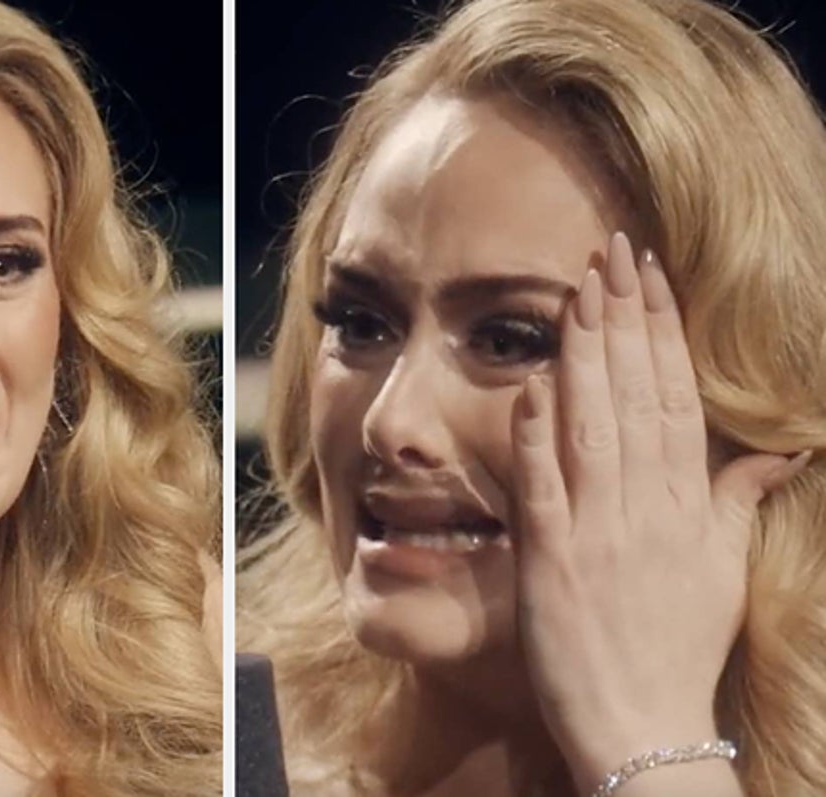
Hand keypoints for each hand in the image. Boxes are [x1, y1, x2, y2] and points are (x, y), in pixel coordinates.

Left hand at [509, 232, 807, 793]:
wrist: (643, 722)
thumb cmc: (680, 642)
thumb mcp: (724, 569)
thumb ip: (740, 499)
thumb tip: (785, 448)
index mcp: (688, 505)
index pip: (678, 399)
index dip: (663, 333)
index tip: (650, 278)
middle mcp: (647, 508)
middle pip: (637, 397)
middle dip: (624, 320)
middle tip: (610, 254)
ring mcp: (597, 532)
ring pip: (593, 428)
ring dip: (583, 357)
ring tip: (576, 293)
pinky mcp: (550, 560)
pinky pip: (543, 488)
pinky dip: (535, 436)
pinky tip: (529, 385)